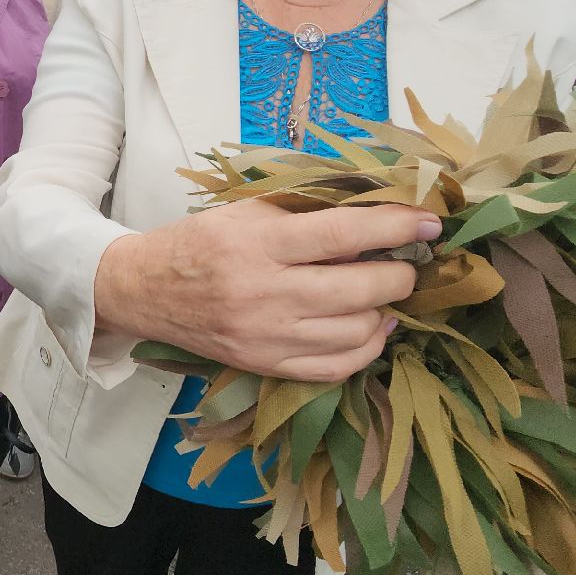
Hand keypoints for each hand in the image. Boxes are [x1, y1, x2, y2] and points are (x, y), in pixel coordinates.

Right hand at [94, 200, 439, 381]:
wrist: (144, 290)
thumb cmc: (201, 242)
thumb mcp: (246, 210)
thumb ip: (306, 209)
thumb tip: (380, 207)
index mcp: (258, 243)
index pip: (344, 234)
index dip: (397, 226)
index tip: (431, 221)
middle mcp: (264, 293)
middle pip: (360, 288)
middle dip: (401, 272)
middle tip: (408, 259)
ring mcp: (266, 336)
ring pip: (357, 331)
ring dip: (386, 308)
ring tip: (386, 290)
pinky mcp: (266, 365)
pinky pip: (337, 367)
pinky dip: (368, 347)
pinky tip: (372, 326)